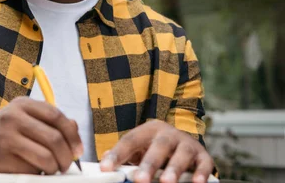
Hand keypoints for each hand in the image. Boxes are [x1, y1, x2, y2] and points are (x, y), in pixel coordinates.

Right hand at [0, 97, 82, 173]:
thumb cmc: (6, 133)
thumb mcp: (25, 119)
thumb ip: (49, 121)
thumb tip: (74, 128)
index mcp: (22, 104)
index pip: (56, 115)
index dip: (72, 134)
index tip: (78, 149)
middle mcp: (13, 116)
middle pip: (54, 138)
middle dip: (66, 156)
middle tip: (67, 165)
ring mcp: (6, 135)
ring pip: (46, 156)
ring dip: (54, 167)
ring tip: (52, 168)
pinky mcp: (1, 155)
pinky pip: (31, 168)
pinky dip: (38, 172)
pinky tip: (33, 170)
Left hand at [99, 120, 213, 182]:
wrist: (183, 140)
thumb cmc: (155, 149)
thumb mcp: (139, 148)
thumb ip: (124, 155)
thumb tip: (104, 164)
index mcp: (148, 130)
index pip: (130, 140)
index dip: (117, 154)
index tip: (106, 169)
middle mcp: (168, 134)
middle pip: (158, 146)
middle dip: (149, 164)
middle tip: (140, 180)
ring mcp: (187, 144)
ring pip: (181, 154)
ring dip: (174, 169)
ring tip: (166, 182)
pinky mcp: (203, 156)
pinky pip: (204, 164)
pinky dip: (201, 173)